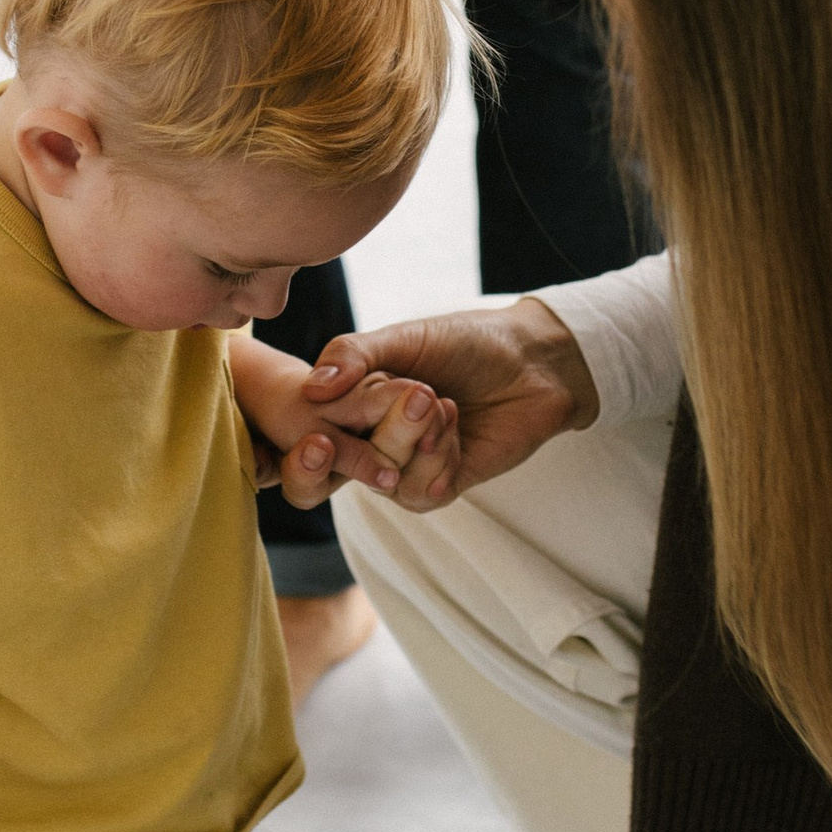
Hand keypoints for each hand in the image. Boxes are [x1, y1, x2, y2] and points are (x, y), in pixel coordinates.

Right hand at [228, 329, 458, 497]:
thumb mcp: (403, 338)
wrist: (531, 358)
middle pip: (340, 470)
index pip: (306, 442)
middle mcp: (372, 441)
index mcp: (353, 408)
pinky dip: (438, 459)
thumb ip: (353, 356)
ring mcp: (407, 466)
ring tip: (442, 403)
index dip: (299, 453)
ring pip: (385, 480)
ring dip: (414, 442)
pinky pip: (422, 493)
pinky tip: (458, 426)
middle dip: (369, 441)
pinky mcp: (442, 484)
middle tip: (413, 398)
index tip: (311, 439)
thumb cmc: (464, 341)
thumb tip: (312, 390)